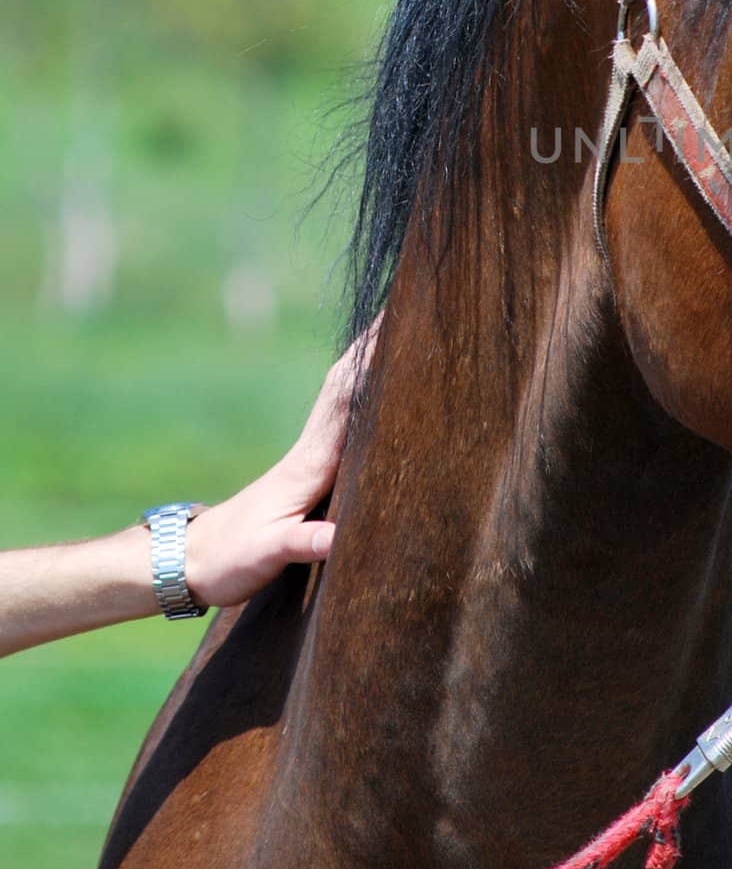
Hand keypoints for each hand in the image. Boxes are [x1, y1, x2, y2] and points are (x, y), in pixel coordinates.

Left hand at [183, 322, 377, 608]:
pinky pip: (344, 419)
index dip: (369, 365)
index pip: (346, 401)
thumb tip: (341, 536)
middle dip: (372, 346)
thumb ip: (303, 542)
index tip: (394, 327)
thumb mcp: (267, 554)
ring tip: (396, 329)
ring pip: (345, 396)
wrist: (191, 561)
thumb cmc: (230, 558)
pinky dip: (362, 391)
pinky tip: (376, 386)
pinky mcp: (311, 470)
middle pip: (346, 385)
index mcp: (311, 463)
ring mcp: (311, 458)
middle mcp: (314, 451)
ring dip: (368, 361)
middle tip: (402, 307)